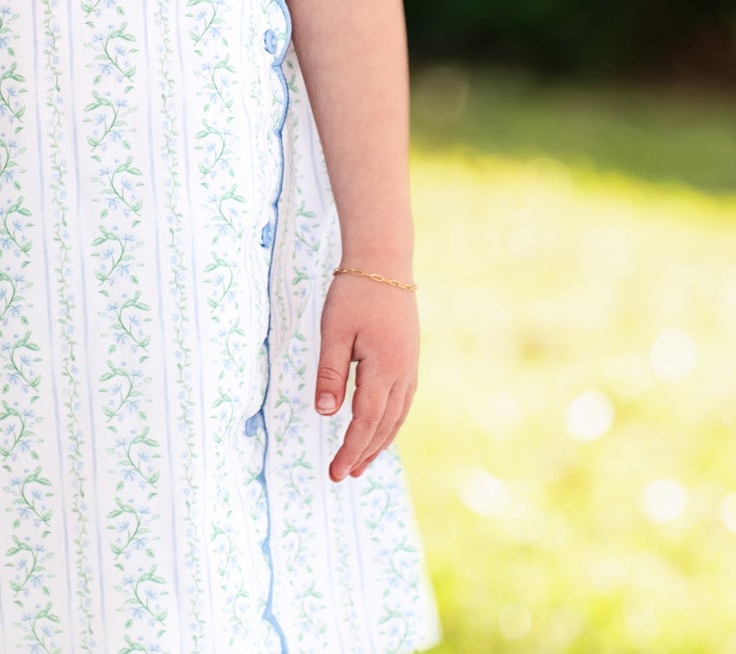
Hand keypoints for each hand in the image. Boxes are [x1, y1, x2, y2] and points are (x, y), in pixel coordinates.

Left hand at [314, 271, 418, 482]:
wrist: (384, 261)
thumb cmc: (354, 293)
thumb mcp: (334, 331)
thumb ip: (330, 373)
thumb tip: (325, 413)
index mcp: (385, 368)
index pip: (366, 421)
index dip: (351, 449)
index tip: (335, 471)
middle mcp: (403, 373)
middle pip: (384, 425)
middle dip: (363, 453)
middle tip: (342, 476)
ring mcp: (410, 366)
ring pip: (397, 416)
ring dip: (378, 442)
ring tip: (360, 464)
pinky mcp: (409, 359)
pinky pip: (402, 402)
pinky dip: (389, 423)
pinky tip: (379, 429)